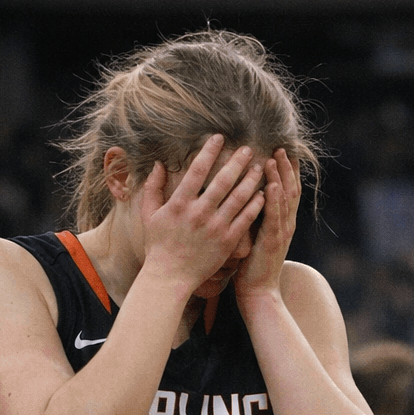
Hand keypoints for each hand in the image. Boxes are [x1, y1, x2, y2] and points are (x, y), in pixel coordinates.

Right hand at [140, 135, 265, 291]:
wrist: (170, 276)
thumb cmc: (158, 245)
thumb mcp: (149, 215)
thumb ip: (152, 188)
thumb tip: (158, 164)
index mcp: (179, 203)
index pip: (197, 170)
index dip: (209, 151)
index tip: (219, 137)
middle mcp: (199, 213)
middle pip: (222, 181)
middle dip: (236, 162)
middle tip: (248, 148)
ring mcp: (215, 227)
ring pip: (238, 198)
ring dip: (251, 180)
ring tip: (260, 167)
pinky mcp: (228, 241)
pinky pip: (245, 219)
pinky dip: (255, 205)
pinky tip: (264, 193)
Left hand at [233, 149, 301, 301]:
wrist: (259, 292)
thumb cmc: (252, 265)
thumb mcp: (255, 235)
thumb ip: (253, 215)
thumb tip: (244, 196)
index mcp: (281, 221)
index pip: (286, 190)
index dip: (286, 171)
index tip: (282, 150)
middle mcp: (285, 224)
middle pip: (289, 189)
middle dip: (285, 168)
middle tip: (281, 146)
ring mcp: (280, 232)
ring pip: (283, 199)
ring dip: (279, 177)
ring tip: (275, 158)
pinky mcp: (271, 242)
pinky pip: (273, 217)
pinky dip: (273, 200)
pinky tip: (270, 185)